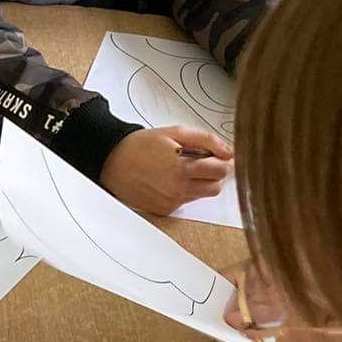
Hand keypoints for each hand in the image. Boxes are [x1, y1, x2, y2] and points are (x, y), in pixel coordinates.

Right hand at [100, 127, 231, 217]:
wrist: (112, 161)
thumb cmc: (140, 145)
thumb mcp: (175, 132)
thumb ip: (206, 140)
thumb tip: (228, 152)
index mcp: (183, 167)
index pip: (221, 171)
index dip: (222, 161)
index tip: (217, 156)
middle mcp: (178, 188)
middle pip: (216, 187)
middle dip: (213, 174)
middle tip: (201, 161)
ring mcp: (172, 201)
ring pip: (202, 195)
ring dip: (200, 183)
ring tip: (181, 169)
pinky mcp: (164, 210)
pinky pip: (186, 202)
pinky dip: (185, 191)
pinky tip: (170, 179)